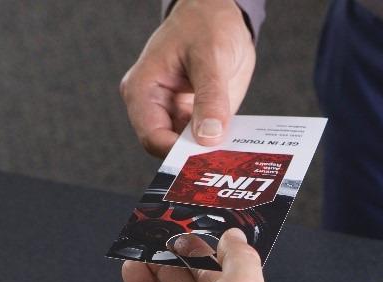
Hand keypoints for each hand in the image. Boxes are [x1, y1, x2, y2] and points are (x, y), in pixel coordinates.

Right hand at [121, 0, 254, 156]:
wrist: (220, 15)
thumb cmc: (205, 24)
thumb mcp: (210, 57)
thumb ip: (210, 98)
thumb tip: (209, 136)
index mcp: (143, 90)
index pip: (152, 136)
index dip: (176, 152)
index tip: (204, 160)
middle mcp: (155, 107)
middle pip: (169, 148)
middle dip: (195, 157)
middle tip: (223, 164)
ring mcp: (177, 114)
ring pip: (189, 149)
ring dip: (210, 154)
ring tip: (234, 159)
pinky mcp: (197, 118)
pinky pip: (206, 140)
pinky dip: (221, 145)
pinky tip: (238, 148)